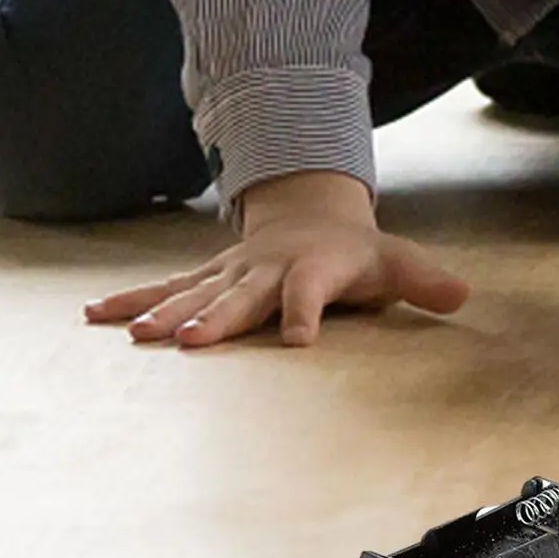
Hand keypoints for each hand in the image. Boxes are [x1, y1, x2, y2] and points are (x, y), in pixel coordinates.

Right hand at [84, 171, 469, 347]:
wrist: (310, 216)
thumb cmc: (356, 252)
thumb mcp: (396, 262)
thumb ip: (425, 280)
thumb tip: (464, 294)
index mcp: (312, 269)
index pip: (310, 293)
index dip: (307, 313)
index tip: (302, 340)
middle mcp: (265, 271)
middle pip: (240, 298)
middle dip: (216, 318)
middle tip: (189, 341)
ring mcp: (230, 274)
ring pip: (192, 294)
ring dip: (162, 313)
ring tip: (133, 335)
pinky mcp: (205, 279)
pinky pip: (164, 290)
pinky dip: (130, 301)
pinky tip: (94, 317)